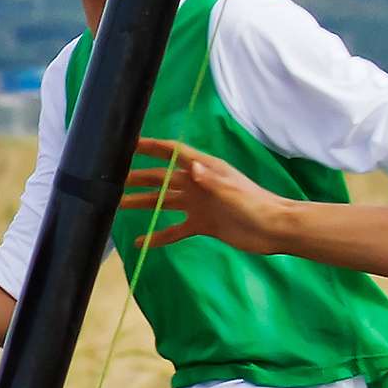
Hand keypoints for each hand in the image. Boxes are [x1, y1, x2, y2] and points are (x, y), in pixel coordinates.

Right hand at [119, 138, 285, 253]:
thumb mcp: (233, 192)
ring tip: (118, 206)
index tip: (129, 144)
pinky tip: (141, 242)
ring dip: (143, 203)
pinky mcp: (202, 224)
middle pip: (162, 178)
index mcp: (206, 169)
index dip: (152, 147)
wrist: (275, 230)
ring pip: (165, 202)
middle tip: (113, 180)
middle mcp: (198, 184)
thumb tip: (189, 167)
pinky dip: (159, 236)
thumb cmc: (257, 205)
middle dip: (139, 178)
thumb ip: (211, 181)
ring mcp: (199, 205)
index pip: (174, 153)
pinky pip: (175, 229)